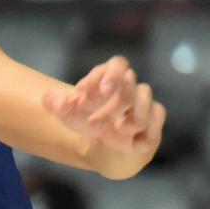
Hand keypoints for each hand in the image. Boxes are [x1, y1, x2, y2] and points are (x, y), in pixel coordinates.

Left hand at [44, 55, 165, 157]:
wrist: (105, 144)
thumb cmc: (88, 119)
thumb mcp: (68, 114)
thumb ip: (56, 104)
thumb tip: (52, 99)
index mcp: (109, 79)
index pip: (118, 64)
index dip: (111, 74)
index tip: (102, 91)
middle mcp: (129, 87)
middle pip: (129, 86)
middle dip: (112, 105)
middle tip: (92, 124)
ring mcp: (143, 103)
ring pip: (146, 99)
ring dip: (133, 116)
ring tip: (117, 128)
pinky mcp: (154, 120)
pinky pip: (158, 117)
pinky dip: (148, 130)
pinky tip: (135, 142)